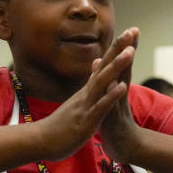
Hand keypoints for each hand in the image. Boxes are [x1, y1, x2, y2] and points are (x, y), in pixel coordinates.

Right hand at [33, 29, 137, 161]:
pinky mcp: (87, 120)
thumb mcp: (78, 100)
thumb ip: (89, 83)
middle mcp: (87, 92)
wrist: (40, 140)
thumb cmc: (60, 124)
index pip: (104, 64)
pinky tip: (123, 86)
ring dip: (116, 66)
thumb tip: (97, 64)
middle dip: (118, 49)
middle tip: (132, 31)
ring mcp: (86, 105)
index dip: (116, 49)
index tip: (129, 33)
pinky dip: (111, 96)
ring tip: (130, 51)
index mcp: (88, 90)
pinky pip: (101, 107)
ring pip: (103, 82)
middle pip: (104, 66)